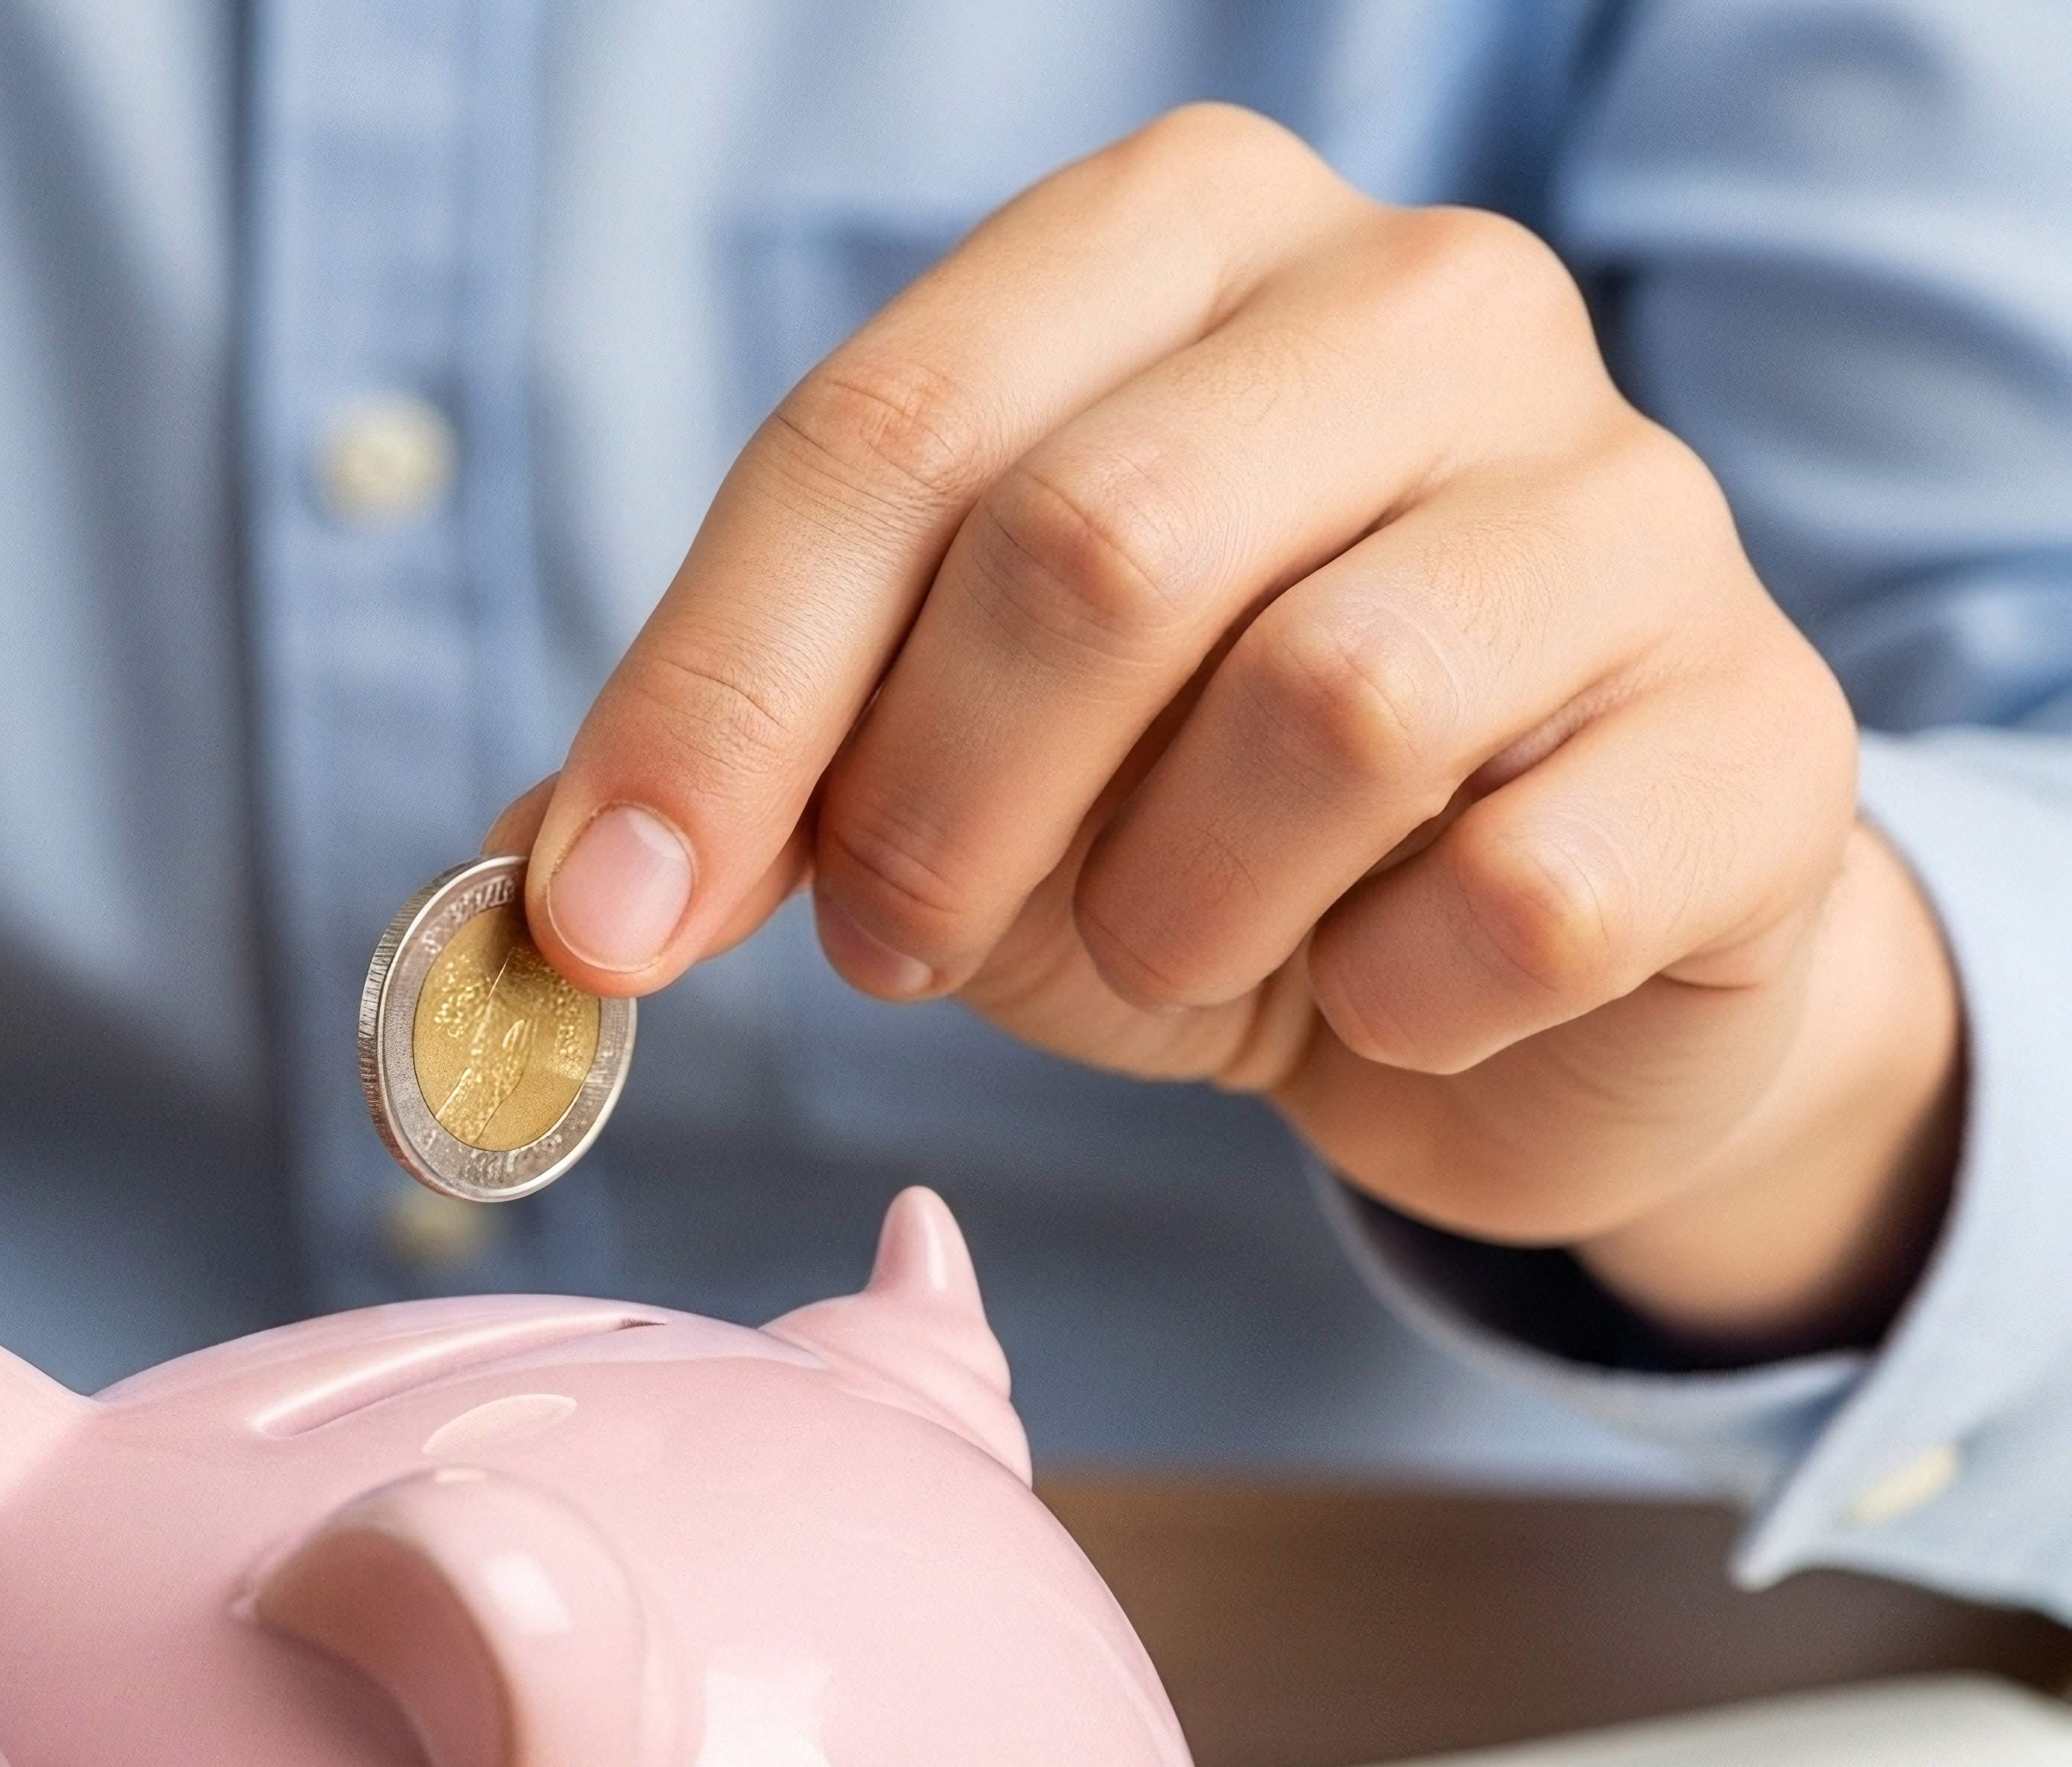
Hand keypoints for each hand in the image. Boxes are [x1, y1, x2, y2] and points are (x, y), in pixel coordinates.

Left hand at [505, 106, 1961, 1357]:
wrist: (1523, 963)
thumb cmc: (1204, 835)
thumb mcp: (942, 779)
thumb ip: (748, 788)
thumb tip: (526, 897)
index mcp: (1182, 251)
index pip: (886, 427)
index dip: (714, 699)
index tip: (604, 920)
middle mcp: (1426, 306)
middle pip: (1089, 540)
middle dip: (942, 808)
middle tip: (913, 947)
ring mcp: (1628, 505)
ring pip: (1325, 704)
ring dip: (1174, 911)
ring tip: (1177, 954)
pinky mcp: (1756, 732)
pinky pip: (1516, 891)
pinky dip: (1390, 999)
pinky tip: (1386, 991)